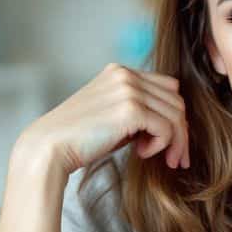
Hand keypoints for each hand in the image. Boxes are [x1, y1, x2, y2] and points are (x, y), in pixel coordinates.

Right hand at [13, 63, 189, 177]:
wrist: (50, 147)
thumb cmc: (79, 138)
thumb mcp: (111, 115)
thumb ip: (137, 111)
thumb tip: (172, 124)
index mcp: (120, 72)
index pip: (167, 87)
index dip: (174, 116)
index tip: (172, 143)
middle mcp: (126, 74)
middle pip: (176, 100)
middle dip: (181, 132)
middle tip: (175, 159)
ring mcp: (128, 89)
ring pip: (175, 115)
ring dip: (174, 142)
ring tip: (160, 159)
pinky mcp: (130, 109)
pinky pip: (166, 128)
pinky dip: (161, 145)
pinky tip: (141, 154)